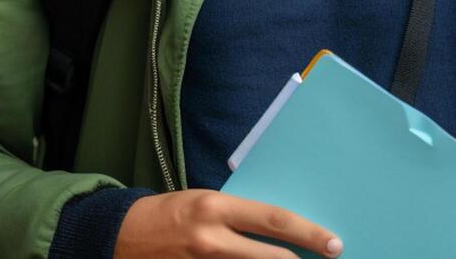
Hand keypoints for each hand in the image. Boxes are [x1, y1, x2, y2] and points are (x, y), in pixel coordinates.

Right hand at [113, 189, 342, 257]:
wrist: (122, 236)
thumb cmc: (171, 213)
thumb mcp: (206, 201)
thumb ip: (240, 214)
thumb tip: (281, 229)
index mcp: (216, 208)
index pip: (274, 220)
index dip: (309, 234)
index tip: (333, 243)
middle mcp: (211, 238)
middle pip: (272, 257)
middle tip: (329, 258)